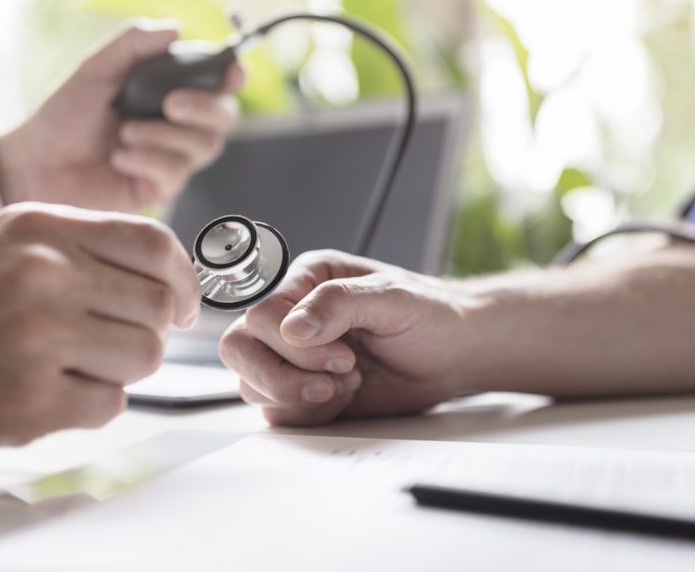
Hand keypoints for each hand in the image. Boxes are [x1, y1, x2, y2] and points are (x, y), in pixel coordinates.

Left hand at [0, 23, 245, 211]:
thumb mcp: (97, 68)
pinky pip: (176, 172)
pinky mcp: (160, 188)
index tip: (232, 70)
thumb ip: (134, 43)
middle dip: (204, 108)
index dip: (233, 75)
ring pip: (204, 146)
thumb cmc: (65, 115)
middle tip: (170, 104)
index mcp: (170, 91)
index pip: (218, 84)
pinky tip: (119, 158)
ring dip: (164, 136)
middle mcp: (179, 125)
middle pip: (225, 117)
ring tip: (124, 133)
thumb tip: (177, 29)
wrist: (35, 162)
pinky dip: (147, 160)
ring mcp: (172, 158)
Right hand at [0, 203, 200, 465]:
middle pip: (158, 308)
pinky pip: (110, 403)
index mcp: (41, 228)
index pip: (155, 245)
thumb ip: (82, 248)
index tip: (182, 305)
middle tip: (111, 343)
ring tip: (70, 367)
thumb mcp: (5, 245)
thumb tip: (168, 273)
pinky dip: (89, 405)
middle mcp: (42, 274)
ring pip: (145, 357)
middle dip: (148, 333)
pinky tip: (45, 393)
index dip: (185, 281)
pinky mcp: (29, 398)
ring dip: (119, 370)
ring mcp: (36, 336)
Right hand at [219, 250, 477, 425]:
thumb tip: (293, 328)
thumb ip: (340, 305)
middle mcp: (293, 316)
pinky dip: (308, 414)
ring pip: (252, 384)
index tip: (344, 357)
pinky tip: (346, 398)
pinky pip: (277, 411)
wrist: (455, 354)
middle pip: (239, 349)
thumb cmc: (431, 315)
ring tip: (349, 385)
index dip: (294, 345)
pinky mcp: (305, 391)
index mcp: (307, 280)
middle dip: (281, 376)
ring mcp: (295, 357)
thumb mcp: (393, 298)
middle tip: (334, 382)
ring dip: (299, 396)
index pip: (261, 314)